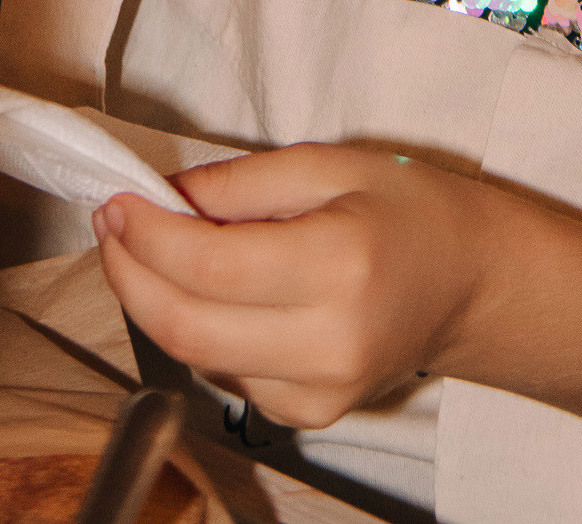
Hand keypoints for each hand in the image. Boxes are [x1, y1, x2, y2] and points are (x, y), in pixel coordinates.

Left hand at [95, 147, 494, 433]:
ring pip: (196, 358)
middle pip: (187, 328)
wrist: (470, 284)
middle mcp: (327, 344)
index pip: (208, 268)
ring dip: (156, 301)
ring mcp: (318, 393)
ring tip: (152, 246)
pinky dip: (198, 331)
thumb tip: (162, 197)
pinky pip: (225, 374)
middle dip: (129, 275)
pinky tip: (205, 291)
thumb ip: (240, 183)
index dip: (145, 236)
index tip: (116, 201)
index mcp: (337, 267)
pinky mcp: (310, 416)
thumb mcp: (328, 164)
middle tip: (111, 226)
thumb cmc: (406, 210)